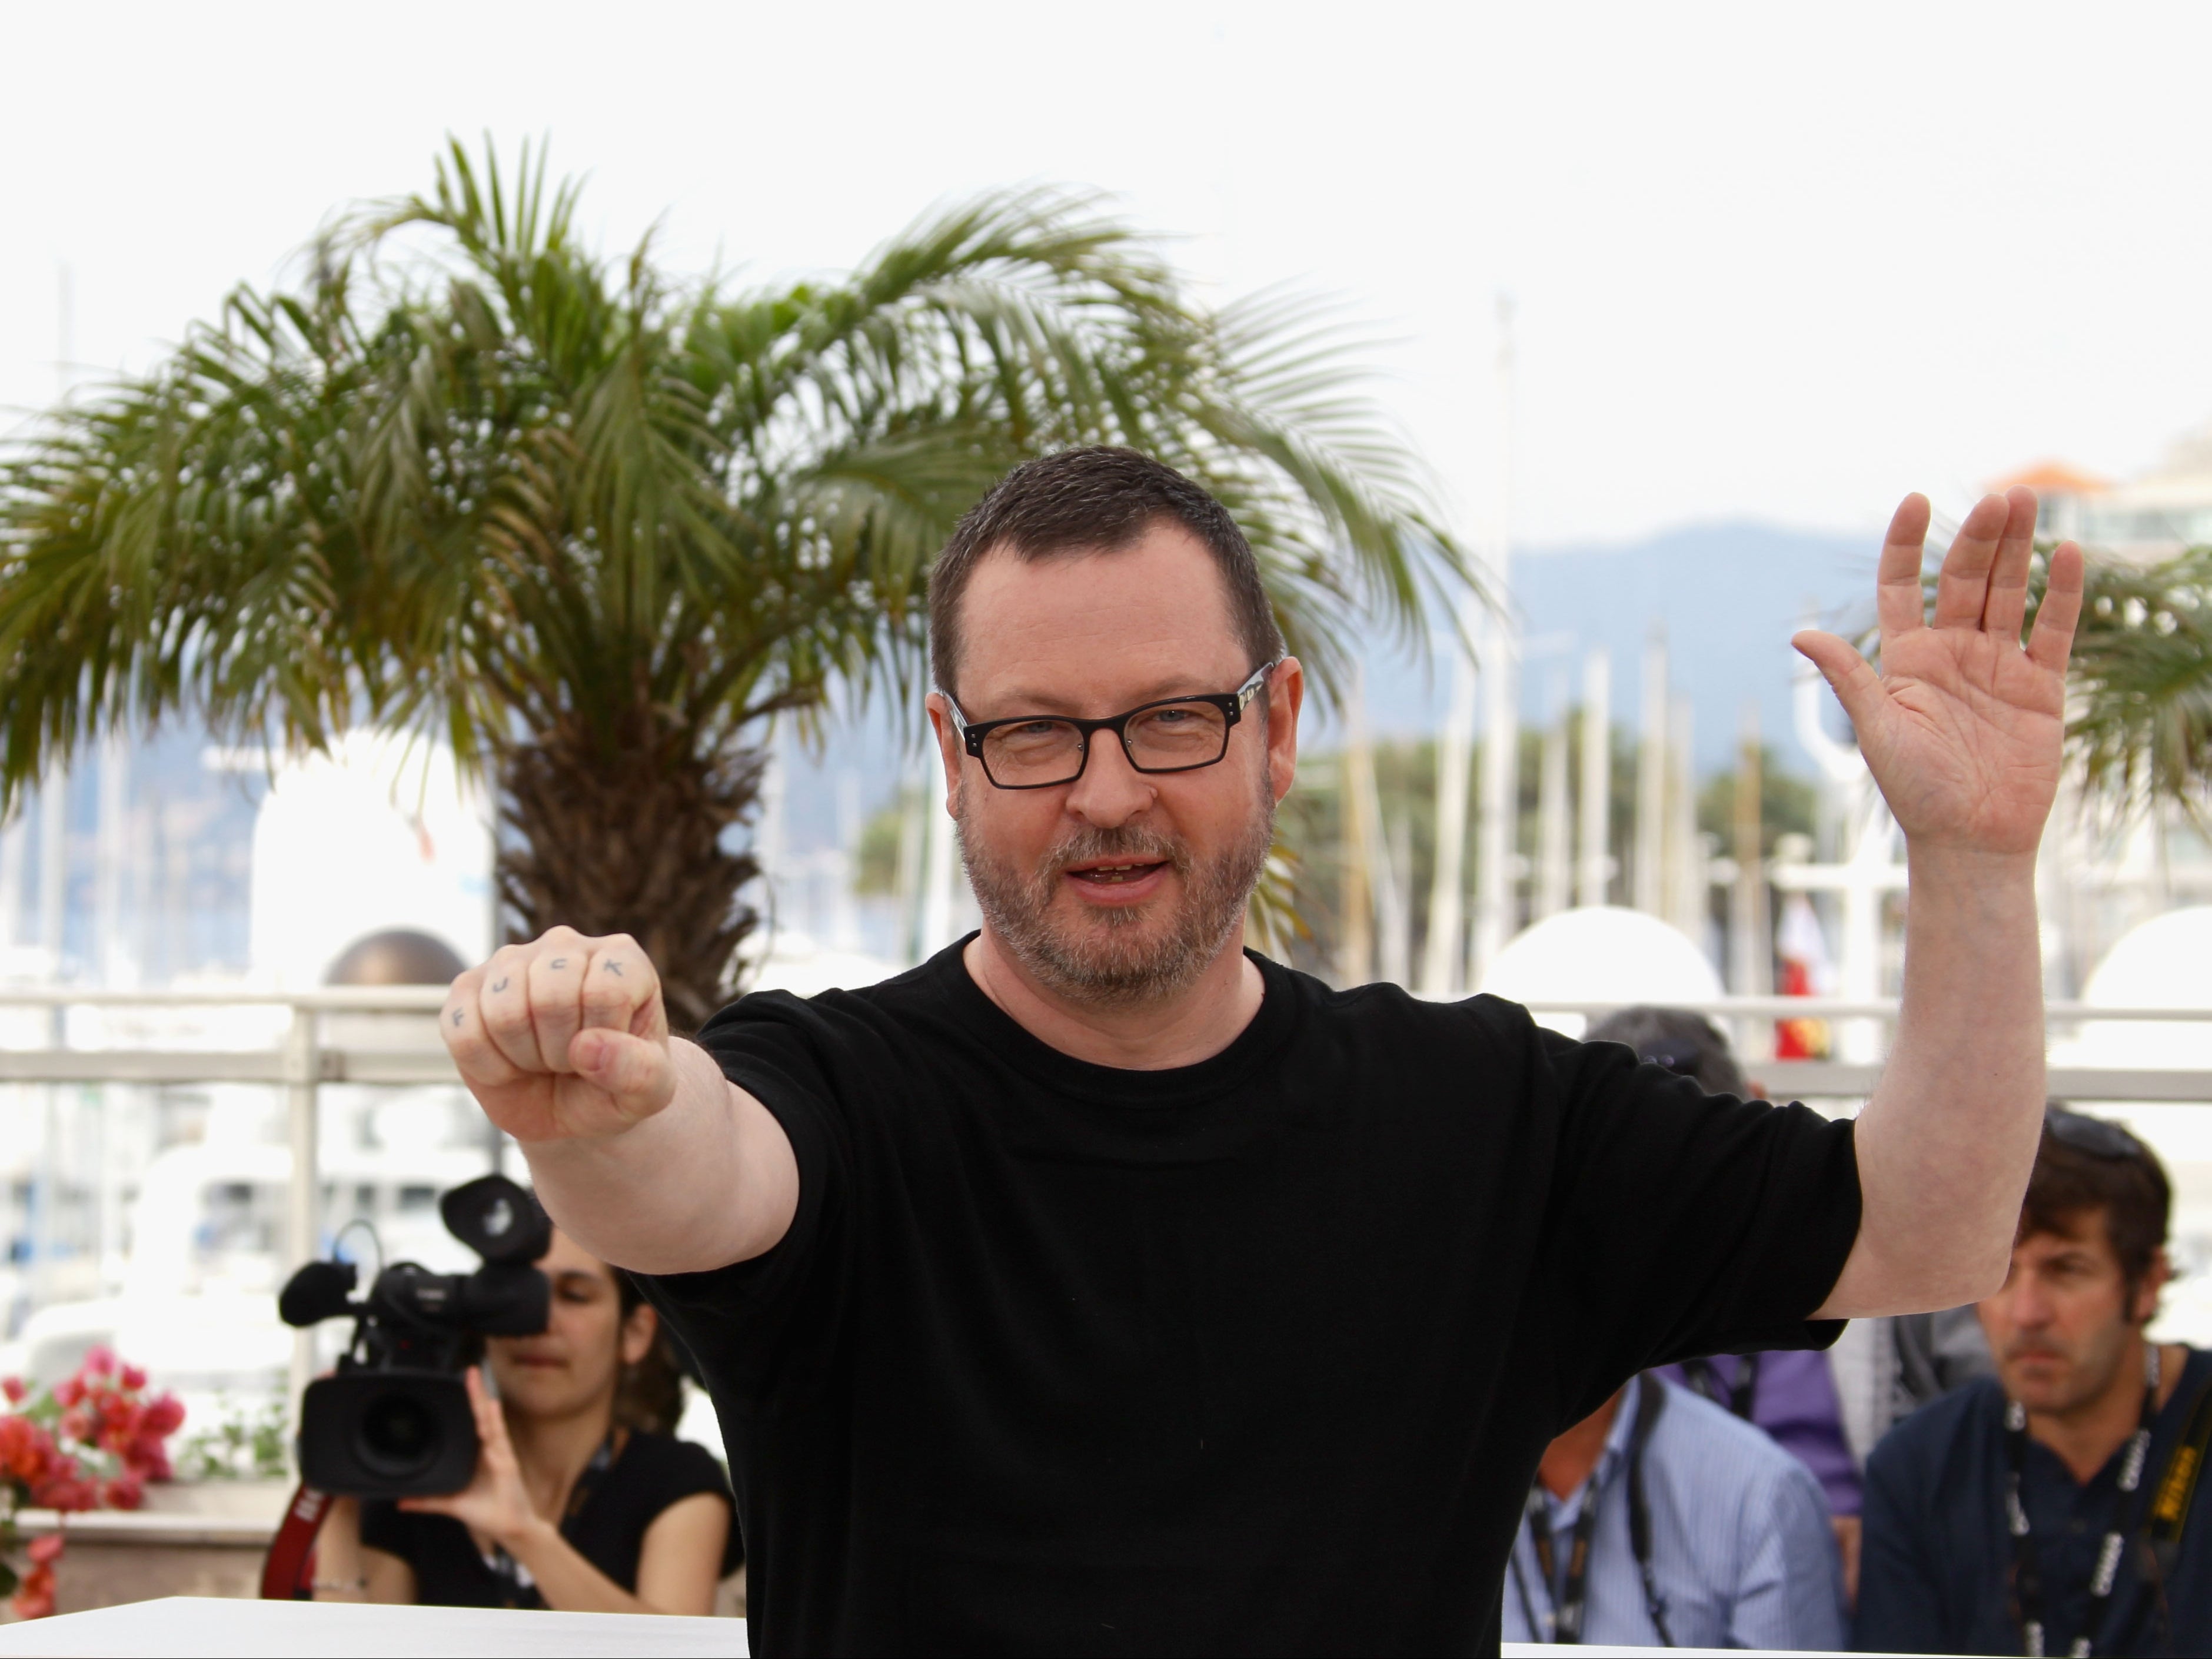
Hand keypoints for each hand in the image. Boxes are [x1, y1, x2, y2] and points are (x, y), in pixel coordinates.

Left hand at [398, 1367, 543, 1549]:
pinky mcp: (506, 1462)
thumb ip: (427, 1502)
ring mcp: (498, 1454)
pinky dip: (495, 1421)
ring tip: (476, 1381)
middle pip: (479, 1417)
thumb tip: (401, 1502)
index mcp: (477, 1457)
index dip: (466, 1405)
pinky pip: (499, 1438)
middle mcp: (488, 1451)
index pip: (470, 1425)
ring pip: (488, 1421)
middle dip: (474, 1394)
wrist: (509, 1529)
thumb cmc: (487, 1514)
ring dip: (481, 1400)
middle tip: (468, 1372)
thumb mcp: (451, 1505)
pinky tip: (491, 1406)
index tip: (458, 1387)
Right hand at [442, 926, 674, 1143]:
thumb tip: (585, 1048)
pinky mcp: (467, 987)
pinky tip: (507, 1063)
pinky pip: (463, 1031)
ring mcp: (511, 961)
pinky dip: (487, 1066)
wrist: (570, 1109)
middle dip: (560, 1052)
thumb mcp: (649, 1091)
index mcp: (620, 958)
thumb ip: (639, 1071)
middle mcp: (565, 945)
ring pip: (503, 1013)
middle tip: (569, 1062)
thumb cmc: (616, 1087)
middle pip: (550, 999)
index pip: (605, 993)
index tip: (606, 1054)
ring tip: (541, 1059)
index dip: (603, 1043)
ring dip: (523, 1058)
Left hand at [1794, 488, 2084, 858]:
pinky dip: (2062, 593)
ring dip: (2018, 548)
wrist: (1972, 841)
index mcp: (1906, 660)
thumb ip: (1850, 679)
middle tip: (1998, 497)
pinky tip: (2070, 554)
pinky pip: (2052, 630)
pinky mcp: (2040, 686)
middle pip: (1964, 580)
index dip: (1906, 544)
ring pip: (2008, 593)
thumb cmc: (1917, 793)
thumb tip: (1800, 635)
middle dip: (1979, 537)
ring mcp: (1997, 665)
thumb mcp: (1879, 731)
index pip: (1901, 586)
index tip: (1915, 500)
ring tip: (2026, 500)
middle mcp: (1951, 653)